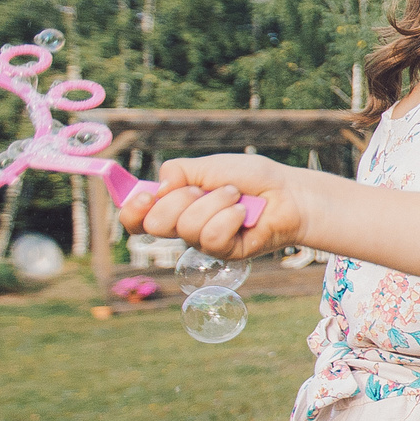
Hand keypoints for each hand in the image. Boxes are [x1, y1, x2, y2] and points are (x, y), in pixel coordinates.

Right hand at [123, 155, 299, 259]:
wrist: (287, 192)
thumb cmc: (250, 178)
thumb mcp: (208, 166)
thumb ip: (177, 173)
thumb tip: (158, 190)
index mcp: (174, 204)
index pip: (137, 219)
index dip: (132, 211)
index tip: (147, 196)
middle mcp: (184, 226)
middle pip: (156, 225)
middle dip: (180, 200)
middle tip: (204, 189)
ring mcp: (204, 242)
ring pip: (188, 228)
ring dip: (215, 202)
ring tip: (235, 196)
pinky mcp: (225, 254)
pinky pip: (213, 237)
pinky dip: (229, 217)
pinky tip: (243, 213)